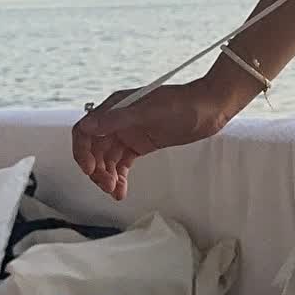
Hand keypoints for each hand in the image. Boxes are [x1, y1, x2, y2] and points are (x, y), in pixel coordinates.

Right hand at [72, 81, 228, 200]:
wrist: (211, 107)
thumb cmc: (185, 103)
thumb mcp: (151, 111)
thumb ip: (120, 119)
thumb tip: (89, 126)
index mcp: (116, 107)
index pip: (85, 130)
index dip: (82, 150)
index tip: (90, 169)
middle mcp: (118, 121)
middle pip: (94, 149)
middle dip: (96, 168)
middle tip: (107, 185)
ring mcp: (130, 133)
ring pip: (107, 159)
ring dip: (107, 176)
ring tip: (115, 191)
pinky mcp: (141, 144)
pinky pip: (123, 163)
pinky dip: (119, 176)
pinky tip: (120, 190)